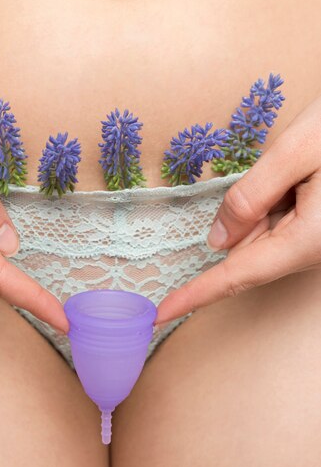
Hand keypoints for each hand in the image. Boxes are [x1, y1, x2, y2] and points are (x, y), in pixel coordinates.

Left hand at [156, 95, 320, 325]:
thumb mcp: (296, 153)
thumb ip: (250, 197)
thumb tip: (218, 241)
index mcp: (308, 239)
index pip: (237, 276)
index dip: (196, 294)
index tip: (162, 313)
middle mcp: (313, 249)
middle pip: (249, 249)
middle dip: (243, 217)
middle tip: (278, 174)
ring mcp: (318, 240)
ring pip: (264, 233)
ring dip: (263, 204)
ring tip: (299, 170)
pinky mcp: (319, 229)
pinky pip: (280, 222)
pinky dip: (275, 201)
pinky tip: (300, 175)